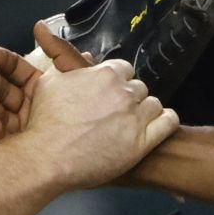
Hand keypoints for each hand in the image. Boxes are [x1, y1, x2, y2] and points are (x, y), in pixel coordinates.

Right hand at [0, 22, 94, 139]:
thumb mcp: (80, 75)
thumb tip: (40, 26)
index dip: (5, 62)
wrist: (109, 153)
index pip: (18, 71)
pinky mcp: (25, 150)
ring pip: (2, 113)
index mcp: (44, 89)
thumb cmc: (101, 113)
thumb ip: (60, 50)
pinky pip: (6, 140)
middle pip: (5, 90)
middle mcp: (33, 108)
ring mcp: (27, 129)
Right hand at [19, 34, 176, 190]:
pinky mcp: (142, 142)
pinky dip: (165, 122)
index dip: (117, 81)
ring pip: (154, 104)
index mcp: (104, 74)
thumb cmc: (45, 125)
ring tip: (131, 124)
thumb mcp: (48, 83)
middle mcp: (123, 92)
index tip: (110, 93)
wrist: (46, 159)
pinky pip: (168, 123)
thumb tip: (82, 55)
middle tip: (115, 113)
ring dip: (145, 111)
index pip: (124, 69)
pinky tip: (156, 126)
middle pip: (138, 87)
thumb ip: (64, 63)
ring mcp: (135, 117)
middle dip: (129, 98)